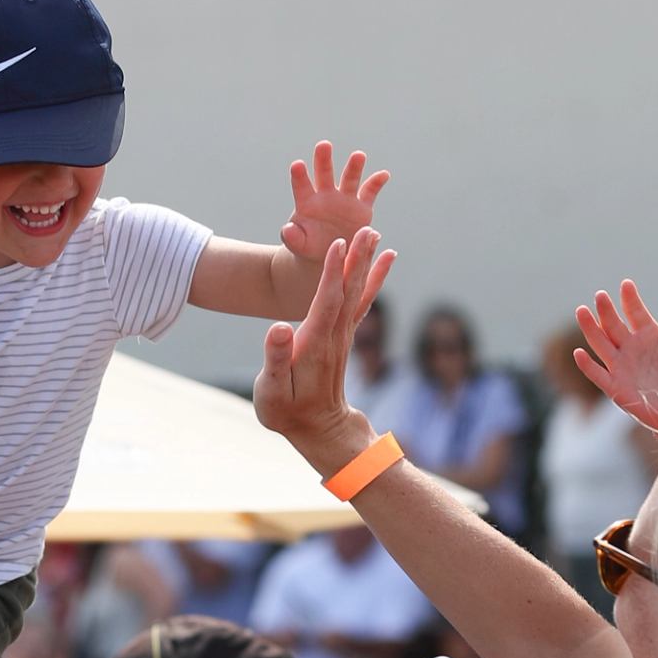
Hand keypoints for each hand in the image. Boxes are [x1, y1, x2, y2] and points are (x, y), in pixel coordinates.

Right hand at [254, 226, 396, 473]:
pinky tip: (384, 261)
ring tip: (375, 234)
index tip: (338, 243)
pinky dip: (374, 280)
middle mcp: (334, 336)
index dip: (331, 273)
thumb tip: (279, 327)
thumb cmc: (287, 412)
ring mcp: (342, 335)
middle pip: (349, 291)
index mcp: (315, 344)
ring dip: (366, 263)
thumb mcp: (273, 390)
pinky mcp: (344, 336)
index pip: (326, 302)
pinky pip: (362, 303)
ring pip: (357, 293)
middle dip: (357, 259)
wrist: (319, 430)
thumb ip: (277, 358)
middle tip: (367, 227)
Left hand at [279, 142, 390, 263]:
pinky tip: (384, 175)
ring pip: (349, 179)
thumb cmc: (308, 246)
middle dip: (324, 160)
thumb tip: (287, 230)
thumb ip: (292, 238)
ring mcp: (344, 199)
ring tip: (358, 155)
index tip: (297, 165)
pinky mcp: (361, 207)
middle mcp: (326, 194)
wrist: (329, 253)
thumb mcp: (298, 245)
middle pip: (324, 173)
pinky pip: (369, 192)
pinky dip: (377, 183)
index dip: (299, 175)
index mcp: (307, 201)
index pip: (302, 186)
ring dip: (354, 167)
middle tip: (323, 145)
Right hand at [573, 284, 657, 438]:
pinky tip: (579, 353)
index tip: (627, 284)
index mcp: (647, 334)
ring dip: (591, 329)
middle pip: (613, 325)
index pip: (635, 312)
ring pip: (601, 344)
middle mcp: (630, 347)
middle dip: (606, 311)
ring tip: (582, 311)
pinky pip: (598, 374)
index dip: (630, 299)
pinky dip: (588, 365)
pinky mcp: (615, 387)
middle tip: (600, 295)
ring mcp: (620, 366)